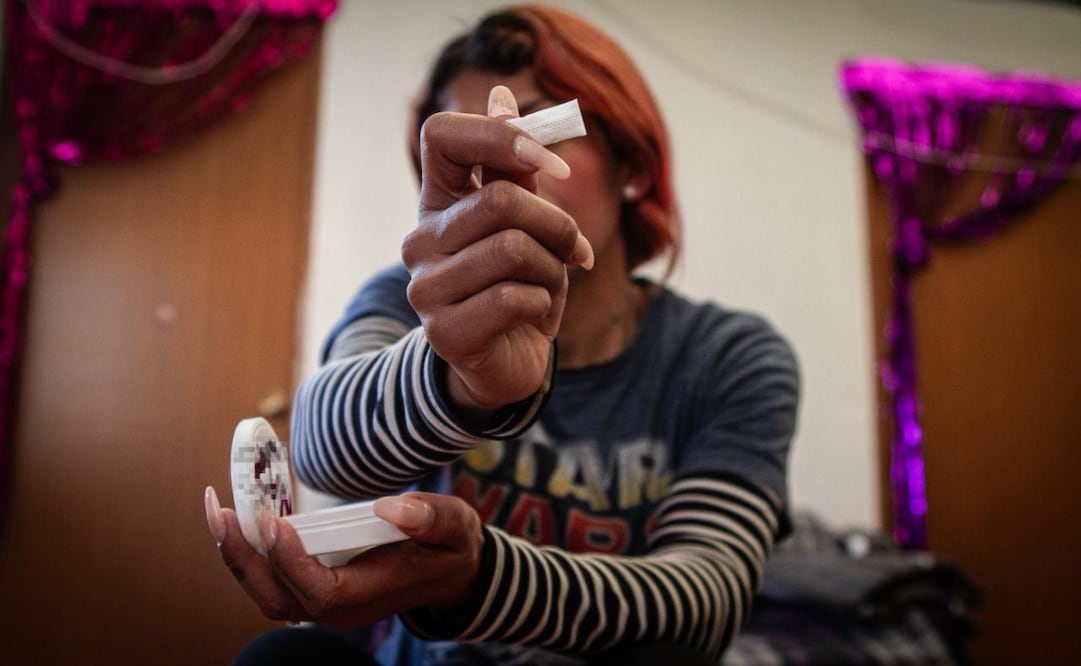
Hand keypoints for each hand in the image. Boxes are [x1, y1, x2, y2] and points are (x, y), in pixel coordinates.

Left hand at [205, 486, 484, 629]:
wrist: (451, 572)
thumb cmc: (451, 548)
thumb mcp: (455, 526)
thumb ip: (431, 518)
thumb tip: (392, 507)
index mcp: (371, 595)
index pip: (320, 593)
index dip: (292, 563)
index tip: (275, 522)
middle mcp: (340, 607)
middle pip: (278, 598)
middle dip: (244, 558)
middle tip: (222, 512)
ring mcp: (325, 601)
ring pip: (268, 591)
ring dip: (238, 554)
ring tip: (218, 511)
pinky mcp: (316, 585)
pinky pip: (273, 577)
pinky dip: (251, 550)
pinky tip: (239, 517)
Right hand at [402, 86, 592, 416]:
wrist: (504, 363)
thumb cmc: (516, 284)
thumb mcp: (522, 221)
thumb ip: (515, 165)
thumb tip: (503, 94)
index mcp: (437, 202)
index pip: (443, 135)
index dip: (501, 137)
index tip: (551, 165)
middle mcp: (419, 240)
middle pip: (503, 200)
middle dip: (557, 225)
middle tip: (573, 251)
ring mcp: (425, 289)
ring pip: (515, 250)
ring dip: (554, 271)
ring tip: (548, 288)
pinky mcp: (445, 333)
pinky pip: (518, 298)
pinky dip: (545, 306)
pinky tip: (535, 318)